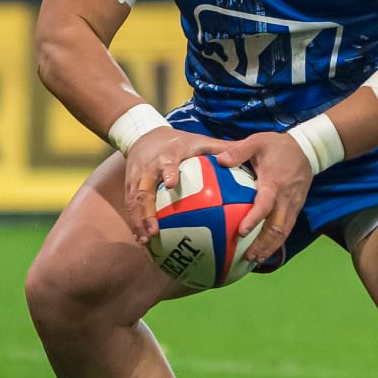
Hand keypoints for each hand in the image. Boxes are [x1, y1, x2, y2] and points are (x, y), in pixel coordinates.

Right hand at [123, 128, 229, 243]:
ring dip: (137, 222)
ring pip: (133, 203)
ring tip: (146, 241)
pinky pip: (130, 208)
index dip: (168, 173)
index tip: (172, 184)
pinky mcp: (129, 188)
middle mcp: (148, 169)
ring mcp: (136, 179)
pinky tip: (144, 243)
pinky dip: (136, 225)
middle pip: (143, 191)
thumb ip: (222, 149)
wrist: (144, 135)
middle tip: (154, 231)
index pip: (166, 163)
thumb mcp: (200, 141)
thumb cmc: (180, 142)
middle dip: (145, 212)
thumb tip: (248, 156)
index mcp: (166, 156)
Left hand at [216, 131, 312, 265]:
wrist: (308, 149)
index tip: (242, 232)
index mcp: (274, 183)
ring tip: (255, 260)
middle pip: (277, 228)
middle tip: (248, 257)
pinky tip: (265, 251)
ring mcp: (293, 206)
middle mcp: (285, 199)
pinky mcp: (296, 209)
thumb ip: (239, 151)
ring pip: (283, 232)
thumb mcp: (258, 141)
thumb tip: (219, 160)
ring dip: (270, 247)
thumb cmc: (279, 146)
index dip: (254, 219)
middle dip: (263, 244)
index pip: (265, 205)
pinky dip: (276, 243)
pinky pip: (287, 229)